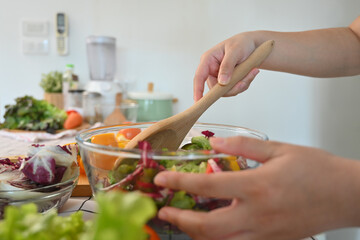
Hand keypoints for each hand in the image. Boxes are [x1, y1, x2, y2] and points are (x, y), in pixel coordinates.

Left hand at [154, 136, 359, 239]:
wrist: (345, 195)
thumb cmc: (316, 169)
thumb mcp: (279, 149)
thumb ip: (243, 147)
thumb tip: (215, 143)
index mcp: (257, 186)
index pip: (207, 184)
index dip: (179, 181)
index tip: (161, 178)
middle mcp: (256, 214)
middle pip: (207, 226)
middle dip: (179, 218)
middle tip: (163, 208)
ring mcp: (263, 233)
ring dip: (194, 232)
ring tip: (181, 218)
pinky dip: (218, 238)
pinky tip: (210, 228)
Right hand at [194, 33, 258, 100]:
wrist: (252, 45)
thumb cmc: (241, 43)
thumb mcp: (235, 51)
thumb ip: (227, 66)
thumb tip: (222, 82)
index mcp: (208, 60)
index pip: (199, 77)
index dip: (197, 89)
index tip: (197, 101)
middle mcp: (211, 70)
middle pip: (215, 88)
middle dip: (231, 87)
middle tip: (244, 82)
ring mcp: (219, 77)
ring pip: (226, 91)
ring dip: (241, 85)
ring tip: (252, 72)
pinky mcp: (228, 82)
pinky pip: (234, 89)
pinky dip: (245, 83)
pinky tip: (251, 73)